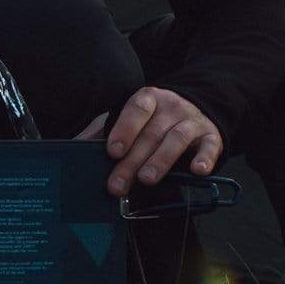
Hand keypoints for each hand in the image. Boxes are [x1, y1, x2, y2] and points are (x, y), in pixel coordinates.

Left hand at [77, 86, 222, 196]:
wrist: (199, 108)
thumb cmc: (156, 120)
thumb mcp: (131, 119)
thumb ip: (103, 131)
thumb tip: (72, 147)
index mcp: (149, 99)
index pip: (137, 109)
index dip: (125, 129)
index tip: (113, 151)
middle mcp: (172, 107)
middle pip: (152, 133)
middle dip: (133, 160)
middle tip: (117, 184)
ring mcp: (193, 121)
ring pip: (177, 138)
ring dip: (161, 160)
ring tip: (147, 179)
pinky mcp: (212, 136)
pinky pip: (210, 147)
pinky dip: (205, 158)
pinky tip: (197, 170)